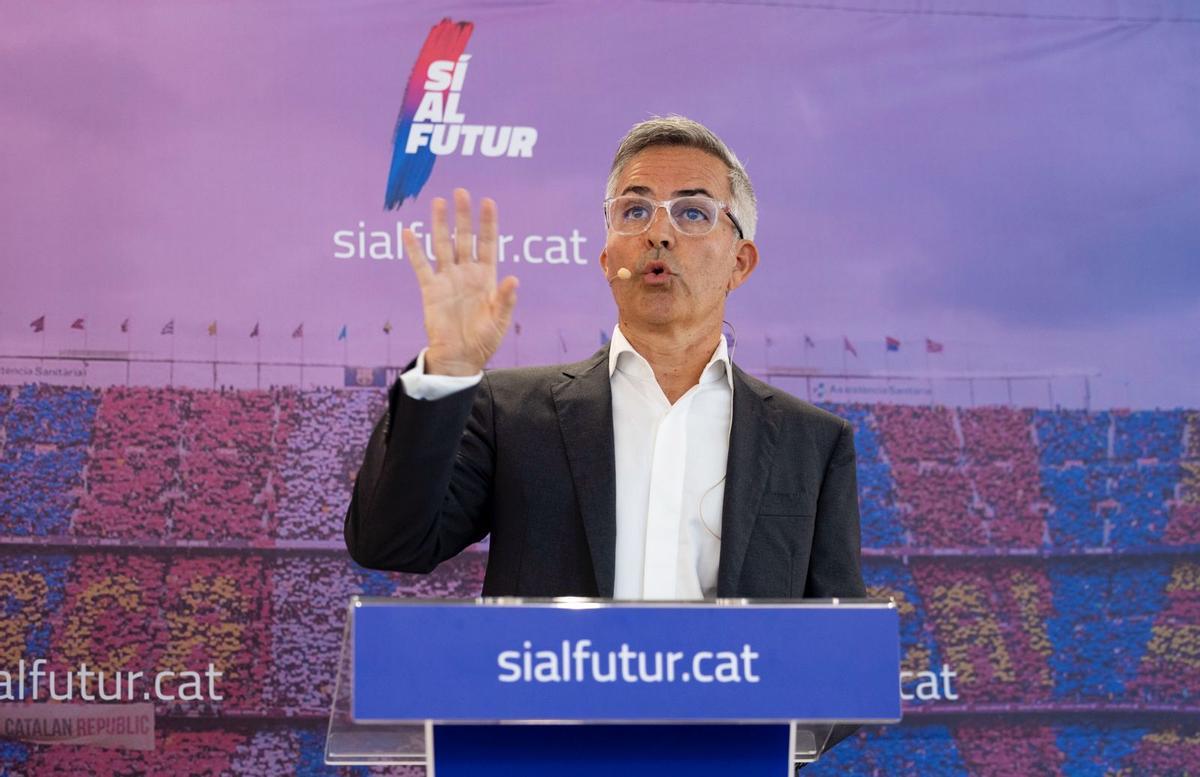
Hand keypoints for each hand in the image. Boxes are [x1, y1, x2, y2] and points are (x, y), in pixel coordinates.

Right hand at [403, 189, 518, 375]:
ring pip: (442, 245)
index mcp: (486, 278)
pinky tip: (409, 231)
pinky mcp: (430, 290)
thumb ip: (505, 300)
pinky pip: (421, 266)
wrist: (460, 357)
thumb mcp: (499, 321)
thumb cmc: (484, 341)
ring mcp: (447, 279)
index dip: (488, 223)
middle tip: (461, 192)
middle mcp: (466, 274)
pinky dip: (414, 249)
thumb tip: (514, 278)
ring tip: (438, 202)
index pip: (487, 244)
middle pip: (464, 238)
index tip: (488, 202)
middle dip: (463, 216)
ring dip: (440, 224)